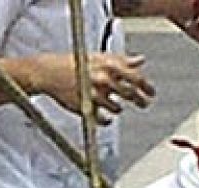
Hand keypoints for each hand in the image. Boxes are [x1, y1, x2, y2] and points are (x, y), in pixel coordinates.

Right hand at [32, 53, 153, 124]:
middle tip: (143, 103)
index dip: (147, 87)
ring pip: (118, 108)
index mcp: (108, 65)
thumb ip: (122, 60)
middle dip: (140, 101)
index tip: (151, 92)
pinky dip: (106, 119)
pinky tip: (105, 116)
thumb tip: (141, 60)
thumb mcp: (99, 56)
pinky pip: (103, 119)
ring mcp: (94, 94)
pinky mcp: (85, 107)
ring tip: (114, 104)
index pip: (137, 78)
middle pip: (131, 95)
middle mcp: (103, 79)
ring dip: (118, 108)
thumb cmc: (75, 63)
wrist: (47, 71)